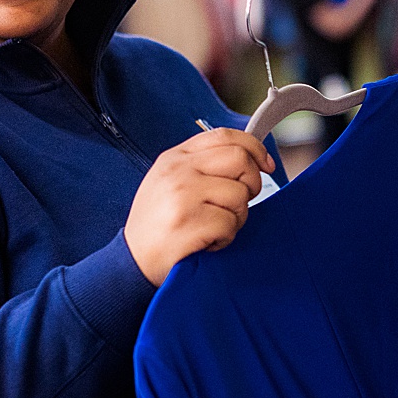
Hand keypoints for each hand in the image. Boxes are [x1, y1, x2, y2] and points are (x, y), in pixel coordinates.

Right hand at [124, 128, 274, 285]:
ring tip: (214, 227)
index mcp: (176, 157)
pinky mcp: (189, 223)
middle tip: (239, 203)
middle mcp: (178, 171)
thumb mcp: (172, 182)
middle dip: (252, 183)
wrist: (132, 261)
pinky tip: (206, 241)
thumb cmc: (158, 224)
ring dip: (236, 217)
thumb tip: (252, 159)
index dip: (254, 148)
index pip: (225, 136)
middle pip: (240, 160)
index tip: (266, 165)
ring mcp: (182, 196)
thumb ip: (205, 165)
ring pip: (240, 195)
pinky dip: (225, 238)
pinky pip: (230, 224)